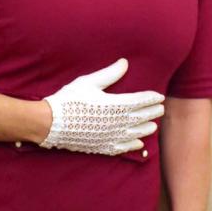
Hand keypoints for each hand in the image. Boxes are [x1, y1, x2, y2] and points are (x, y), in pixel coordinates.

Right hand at [39, 58, 163, 155]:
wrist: (51, 123)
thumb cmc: (69, 100)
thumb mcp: (89, 82)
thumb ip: (110, 74)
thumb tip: (125, 63)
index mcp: (115, 105)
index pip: (140, 101)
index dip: (151, 98)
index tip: (159, 96)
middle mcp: (117, 123)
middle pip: (141, 118)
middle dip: (153, 113)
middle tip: (160, 109)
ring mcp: (110, 136)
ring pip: (136, 134)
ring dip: (147, 129)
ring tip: (153, 126)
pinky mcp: (102, 146)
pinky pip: (122, 148)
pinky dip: (132, 145)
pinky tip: (138, 144)